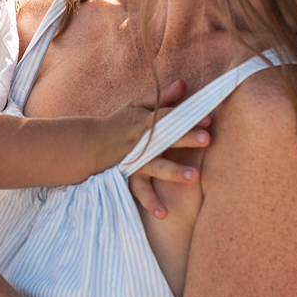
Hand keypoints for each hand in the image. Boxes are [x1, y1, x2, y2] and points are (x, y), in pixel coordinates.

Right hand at [101, 79, 211, 219]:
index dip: (188, 117)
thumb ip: (162, 98)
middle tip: (207, 138)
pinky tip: (164, 213)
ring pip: (156, 166)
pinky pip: (140, 191)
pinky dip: (150, 202)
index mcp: (145, 121)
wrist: (88, 145)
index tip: (208, 117)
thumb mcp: (138, 106)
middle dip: (186, 138)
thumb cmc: (119, 123)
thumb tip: (184, 84)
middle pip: (166, 138)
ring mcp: (136, 161)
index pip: (169, 116)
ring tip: (194, 176)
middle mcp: (142, 141)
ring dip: (174, 171)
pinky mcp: (130, 177)